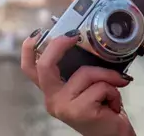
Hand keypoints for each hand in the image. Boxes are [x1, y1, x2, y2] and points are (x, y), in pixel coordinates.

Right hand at [21, 29, 136, 135]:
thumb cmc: (102, 107)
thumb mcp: (86, 84)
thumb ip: (79, 68)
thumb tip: (84, 41)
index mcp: (51, 90)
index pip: (30, 68)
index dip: (29, 48)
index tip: (41, 32)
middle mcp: (51, 99)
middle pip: (45, 65)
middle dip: (60, 45)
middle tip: (75, 37)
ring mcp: (63, 106)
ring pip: (85, 72)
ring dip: (107, 75)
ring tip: (114, 86)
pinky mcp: (79, 111)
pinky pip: (101, 86)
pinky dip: (114, 90)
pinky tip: (113, 103)